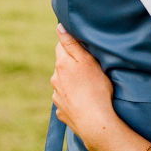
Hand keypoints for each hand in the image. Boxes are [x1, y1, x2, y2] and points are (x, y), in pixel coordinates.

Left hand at [51, 27, 120, 150]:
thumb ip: (72, 44)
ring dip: (72, 82)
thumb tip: (59, 28)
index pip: (61, 46)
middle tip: (89, 68)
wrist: (94, 122)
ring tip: (88, 87)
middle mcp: (55, 79)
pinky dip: (73, 99)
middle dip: (72, 64)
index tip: (82, 48)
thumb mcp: (87, 61)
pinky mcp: (61, 111)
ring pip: (63, 83)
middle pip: (62, 65)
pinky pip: (66, 100)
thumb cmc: (96, 89)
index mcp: (61, 64)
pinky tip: (84, 102)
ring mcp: (57, 97)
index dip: (71, 44)